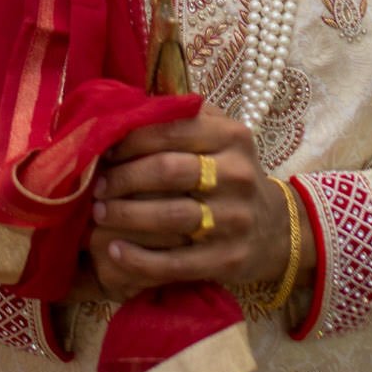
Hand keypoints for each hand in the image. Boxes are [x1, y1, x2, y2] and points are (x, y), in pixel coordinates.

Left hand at [85, 104, 293, 301]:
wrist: (275, 229)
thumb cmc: (228, 175)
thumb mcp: (217, 137)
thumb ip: (178, 119)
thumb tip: (121, 110)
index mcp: (232, 136)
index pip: (171, 129)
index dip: (129, 140)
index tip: (104, 151)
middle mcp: (238, 175)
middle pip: (167, 170)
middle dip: (123, 178)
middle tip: (97, 186)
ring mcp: (236, 219)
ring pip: (170, 216)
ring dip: (125, 215)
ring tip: (100, 213)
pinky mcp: (228, 260)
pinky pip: (175, 262)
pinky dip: (138, 258)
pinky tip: (114, 250)